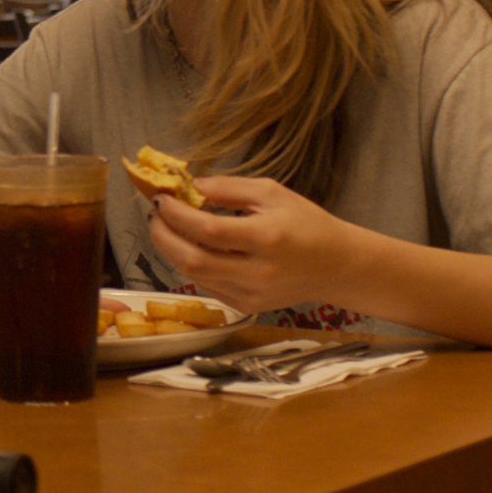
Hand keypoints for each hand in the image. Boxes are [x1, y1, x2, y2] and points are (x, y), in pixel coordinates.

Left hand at [143, 175, 364, 314]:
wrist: (336, 265)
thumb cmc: (305, 223)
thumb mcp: (272, 193)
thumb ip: (229, 188)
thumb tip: (190, 186)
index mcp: (267, 238)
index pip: (208, 230)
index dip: (177, 215)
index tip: (160, 199)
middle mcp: (257, 271)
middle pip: (192, 260)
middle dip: (162, 237)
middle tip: (154, 216)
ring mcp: (251, 293)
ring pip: (194, 276)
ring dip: (172, 251)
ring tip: (166, 228)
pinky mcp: (246, 306)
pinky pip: (206, 286)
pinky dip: (191, 266)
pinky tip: (190, 248)